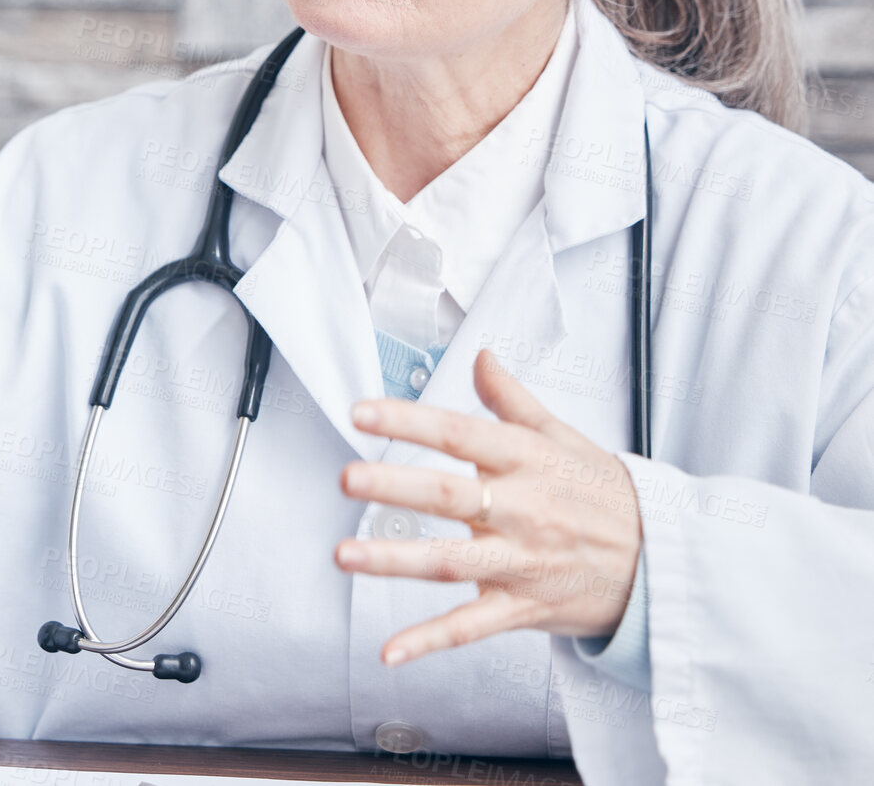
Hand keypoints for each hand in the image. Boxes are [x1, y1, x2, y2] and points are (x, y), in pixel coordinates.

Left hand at [335, 348, 642, 667]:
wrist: (663, 561)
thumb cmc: (605, 495)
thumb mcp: (563, 437)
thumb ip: (512, 399)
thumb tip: (482, 357)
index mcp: (527, 461)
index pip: (460, 432)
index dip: (409, 420)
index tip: (362, 412)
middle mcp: (522, 510)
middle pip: (451, 496)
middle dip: (396, 486)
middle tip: (348, 478)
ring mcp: (521, 562)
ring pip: (451, 561)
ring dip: (395, 560)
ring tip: (345, 553)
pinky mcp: (524, 607)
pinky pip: (471, 627)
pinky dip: (430, 640)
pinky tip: (390, 649)